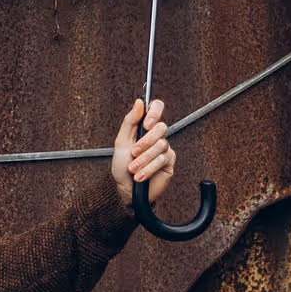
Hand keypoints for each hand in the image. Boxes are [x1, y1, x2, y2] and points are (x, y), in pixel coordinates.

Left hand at [112, 97, 176, 214]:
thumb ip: (130, 121)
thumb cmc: (121, 165)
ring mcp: (164, 149)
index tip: (146, 124)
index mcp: (144, 127)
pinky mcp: (169, 162)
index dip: (155, 112)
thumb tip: (139, 102)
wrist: (126, 189)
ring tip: (133, 168)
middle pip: (161, 127)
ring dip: (143, 159)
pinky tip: (140, 175)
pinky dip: (149, 168)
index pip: (157, 108)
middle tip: (134, 152)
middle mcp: (156, 136)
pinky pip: (162, 160)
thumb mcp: (121, 141)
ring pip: (160, 146)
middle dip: (145, 142)